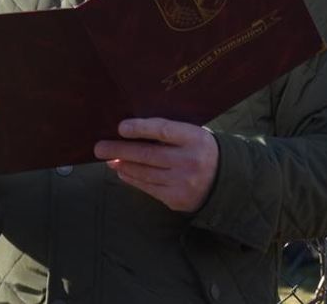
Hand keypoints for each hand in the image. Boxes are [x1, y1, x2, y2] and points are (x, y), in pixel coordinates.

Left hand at [93, 117, 218, 211]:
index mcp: (195, 139)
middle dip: (120, 151)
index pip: (163, 130)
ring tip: (109, 160)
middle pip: (148, 155)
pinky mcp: (177, 199)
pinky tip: (123, 173)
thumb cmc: (201, 150)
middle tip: (100, 148)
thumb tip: (131, 132)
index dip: (140, 128)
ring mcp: (183, 183)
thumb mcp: (192, 135)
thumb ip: (169, 133)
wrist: (226, 180)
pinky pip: (149, 188)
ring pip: (145, 173)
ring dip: (123, 166)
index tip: (120, 127)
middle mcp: (190, 161)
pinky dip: (133, 179)